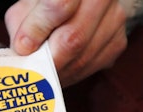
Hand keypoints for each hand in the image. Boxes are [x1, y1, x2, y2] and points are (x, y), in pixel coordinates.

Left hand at [5, 0, 127, 86]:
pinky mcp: (118, 41)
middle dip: (48, 60)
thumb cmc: (49, 4)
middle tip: (33, 69)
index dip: (38, 29)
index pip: (59, 5)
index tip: (24, 47)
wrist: (80, 4)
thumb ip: (24, 23)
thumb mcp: (30, 5)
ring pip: (83, 57)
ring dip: (59, 71)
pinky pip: (93, 66)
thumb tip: (24, 48)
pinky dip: (73, 74)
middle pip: (73, 38)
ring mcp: (114, 20)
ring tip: (44, 72)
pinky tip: (62, 70)